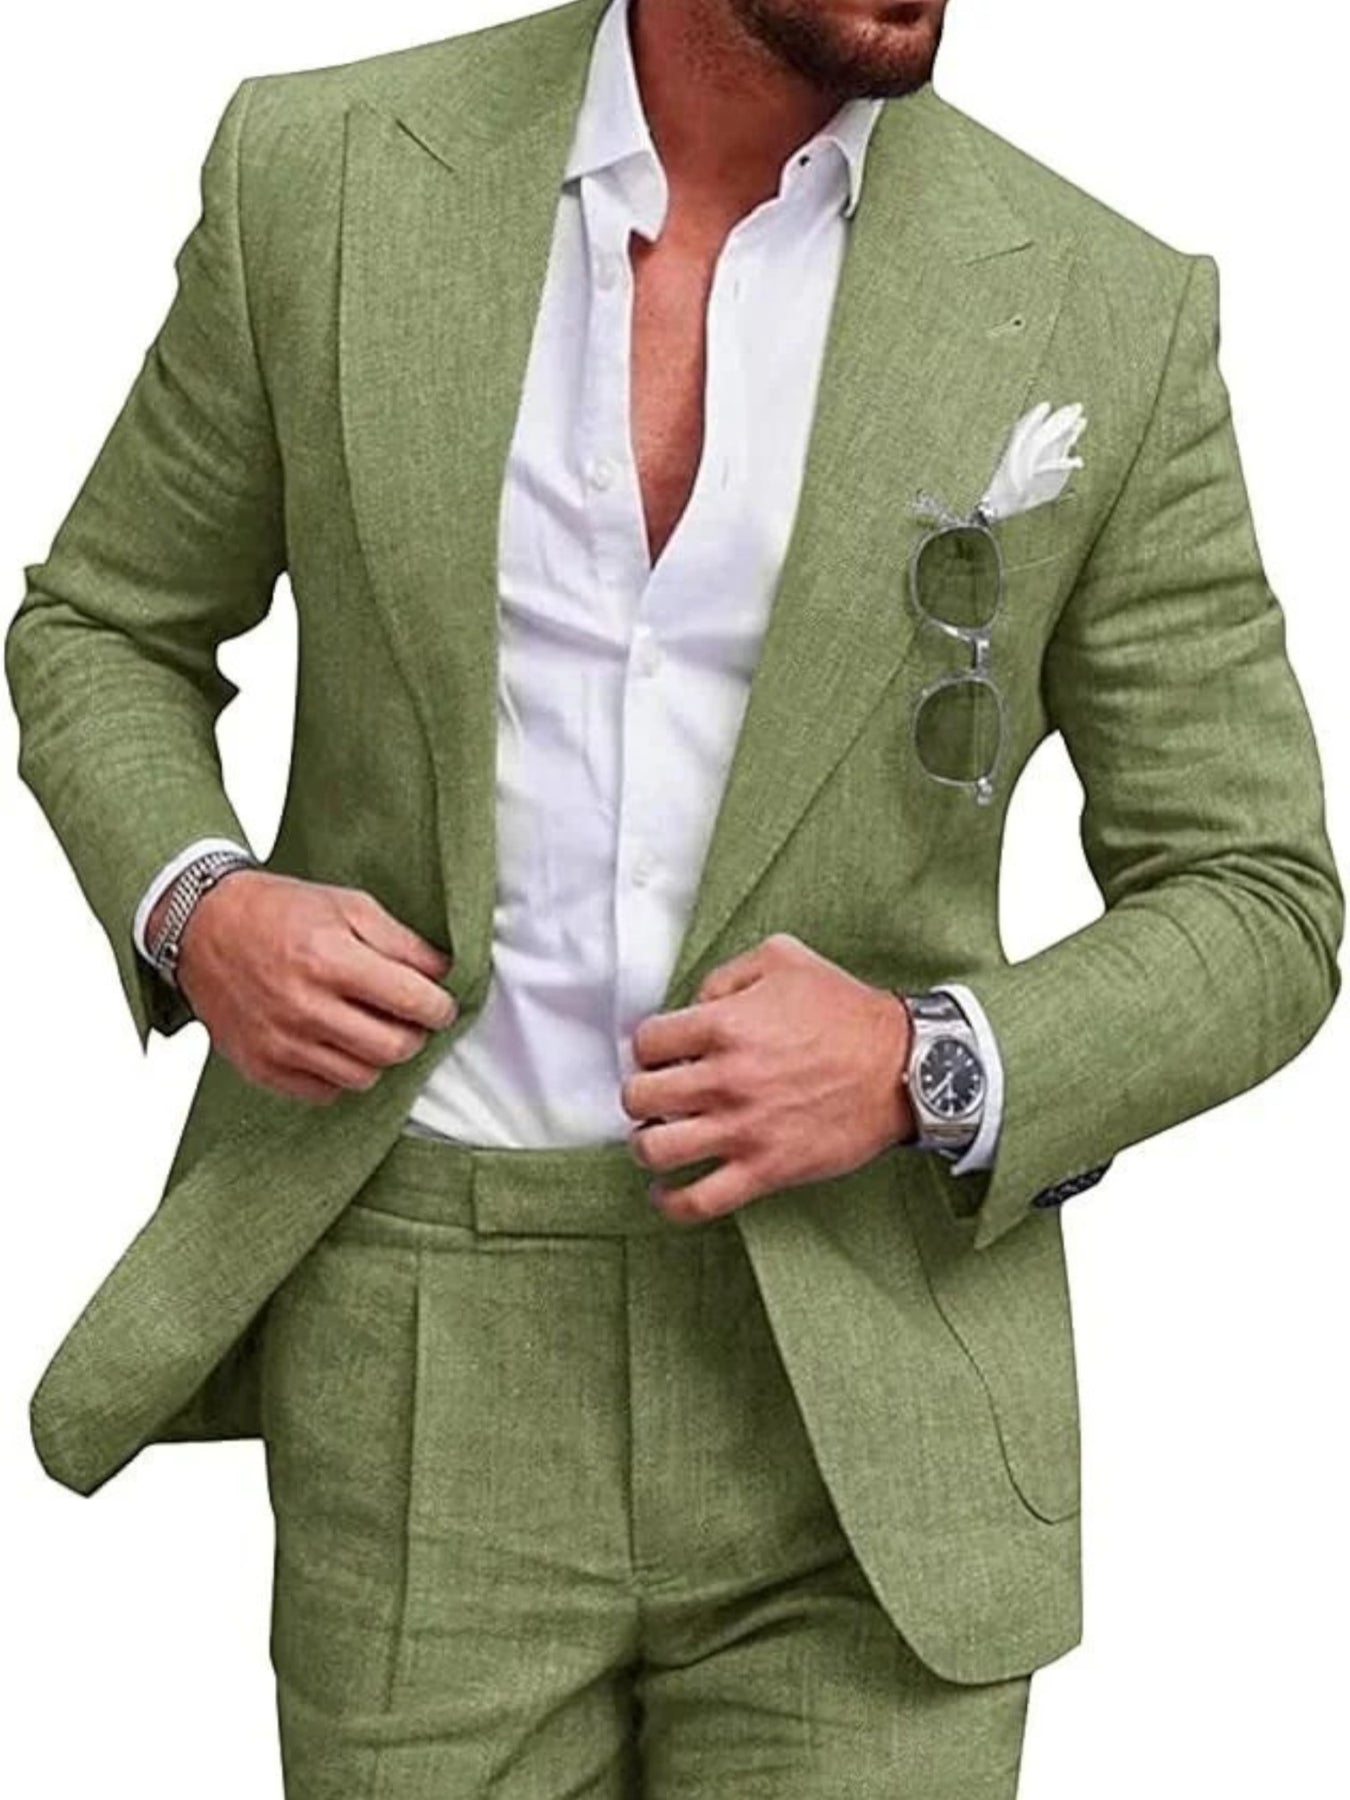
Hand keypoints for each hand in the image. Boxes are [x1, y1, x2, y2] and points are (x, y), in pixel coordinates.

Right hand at [165, 870, 456, 1102]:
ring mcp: (280, 1042)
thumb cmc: (279, 911)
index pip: (411, 1001)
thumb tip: (442, 975)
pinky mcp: (262, 1066)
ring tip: (369, 1027)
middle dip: (414, 1034)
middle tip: (408, 1018)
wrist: (203, 927)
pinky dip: (339, 1074)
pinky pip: (325, 1092)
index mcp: (328, 958)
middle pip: (393, 1047)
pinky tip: (334, 1043)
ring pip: (363, 1076)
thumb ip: (401, 942)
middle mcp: (304, 1006)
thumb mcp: (348, 905)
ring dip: (377, 1055)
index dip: (439, 1007)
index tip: (440, 1006)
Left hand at [621, 932, 914, 1222]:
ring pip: (655, 1149)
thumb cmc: (846, 1012)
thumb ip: (726, 974)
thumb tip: (695, 1005)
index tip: (664, 1054)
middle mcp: (725, 1079)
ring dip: (647, 1144)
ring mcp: (743, 1129)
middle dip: (642, 1094)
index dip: (650, 1046)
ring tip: (659, 1137)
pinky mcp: (766, 1169)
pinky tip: (666, 1191)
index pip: (646, 1041)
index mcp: (725, 1025)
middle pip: (639, 1096)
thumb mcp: (784, 959)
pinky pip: (699, 1200)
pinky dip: (671, 1202)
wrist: (902, 1067)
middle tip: (659, 1094)